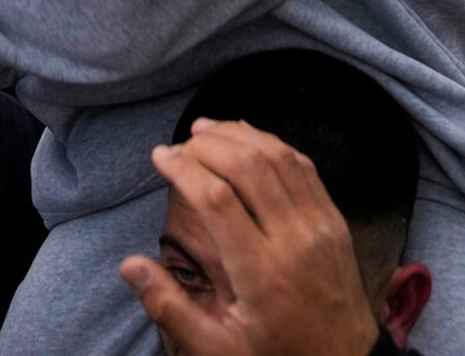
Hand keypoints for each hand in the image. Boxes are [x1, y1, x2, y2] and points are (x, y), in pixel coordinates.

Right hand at [119, 120, 384, 355]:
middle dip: (207, 145)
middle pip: (248, 167)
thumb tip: (129, 264)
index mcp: (261, 273)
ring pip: (278, 158)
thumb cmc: (277, 354)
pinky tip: (248, 141)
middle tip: (179, 144)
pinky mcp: (335, 221)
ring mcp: (320, 226)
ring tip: (205, 130)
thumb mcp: (217, 348)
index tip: (159, 156)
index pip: (217, 199)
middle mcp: (294, 240)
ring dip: (239, 136)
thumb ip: (169, 307)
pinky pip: (304, 167)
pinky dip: (273, 144)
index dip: (183, 168)